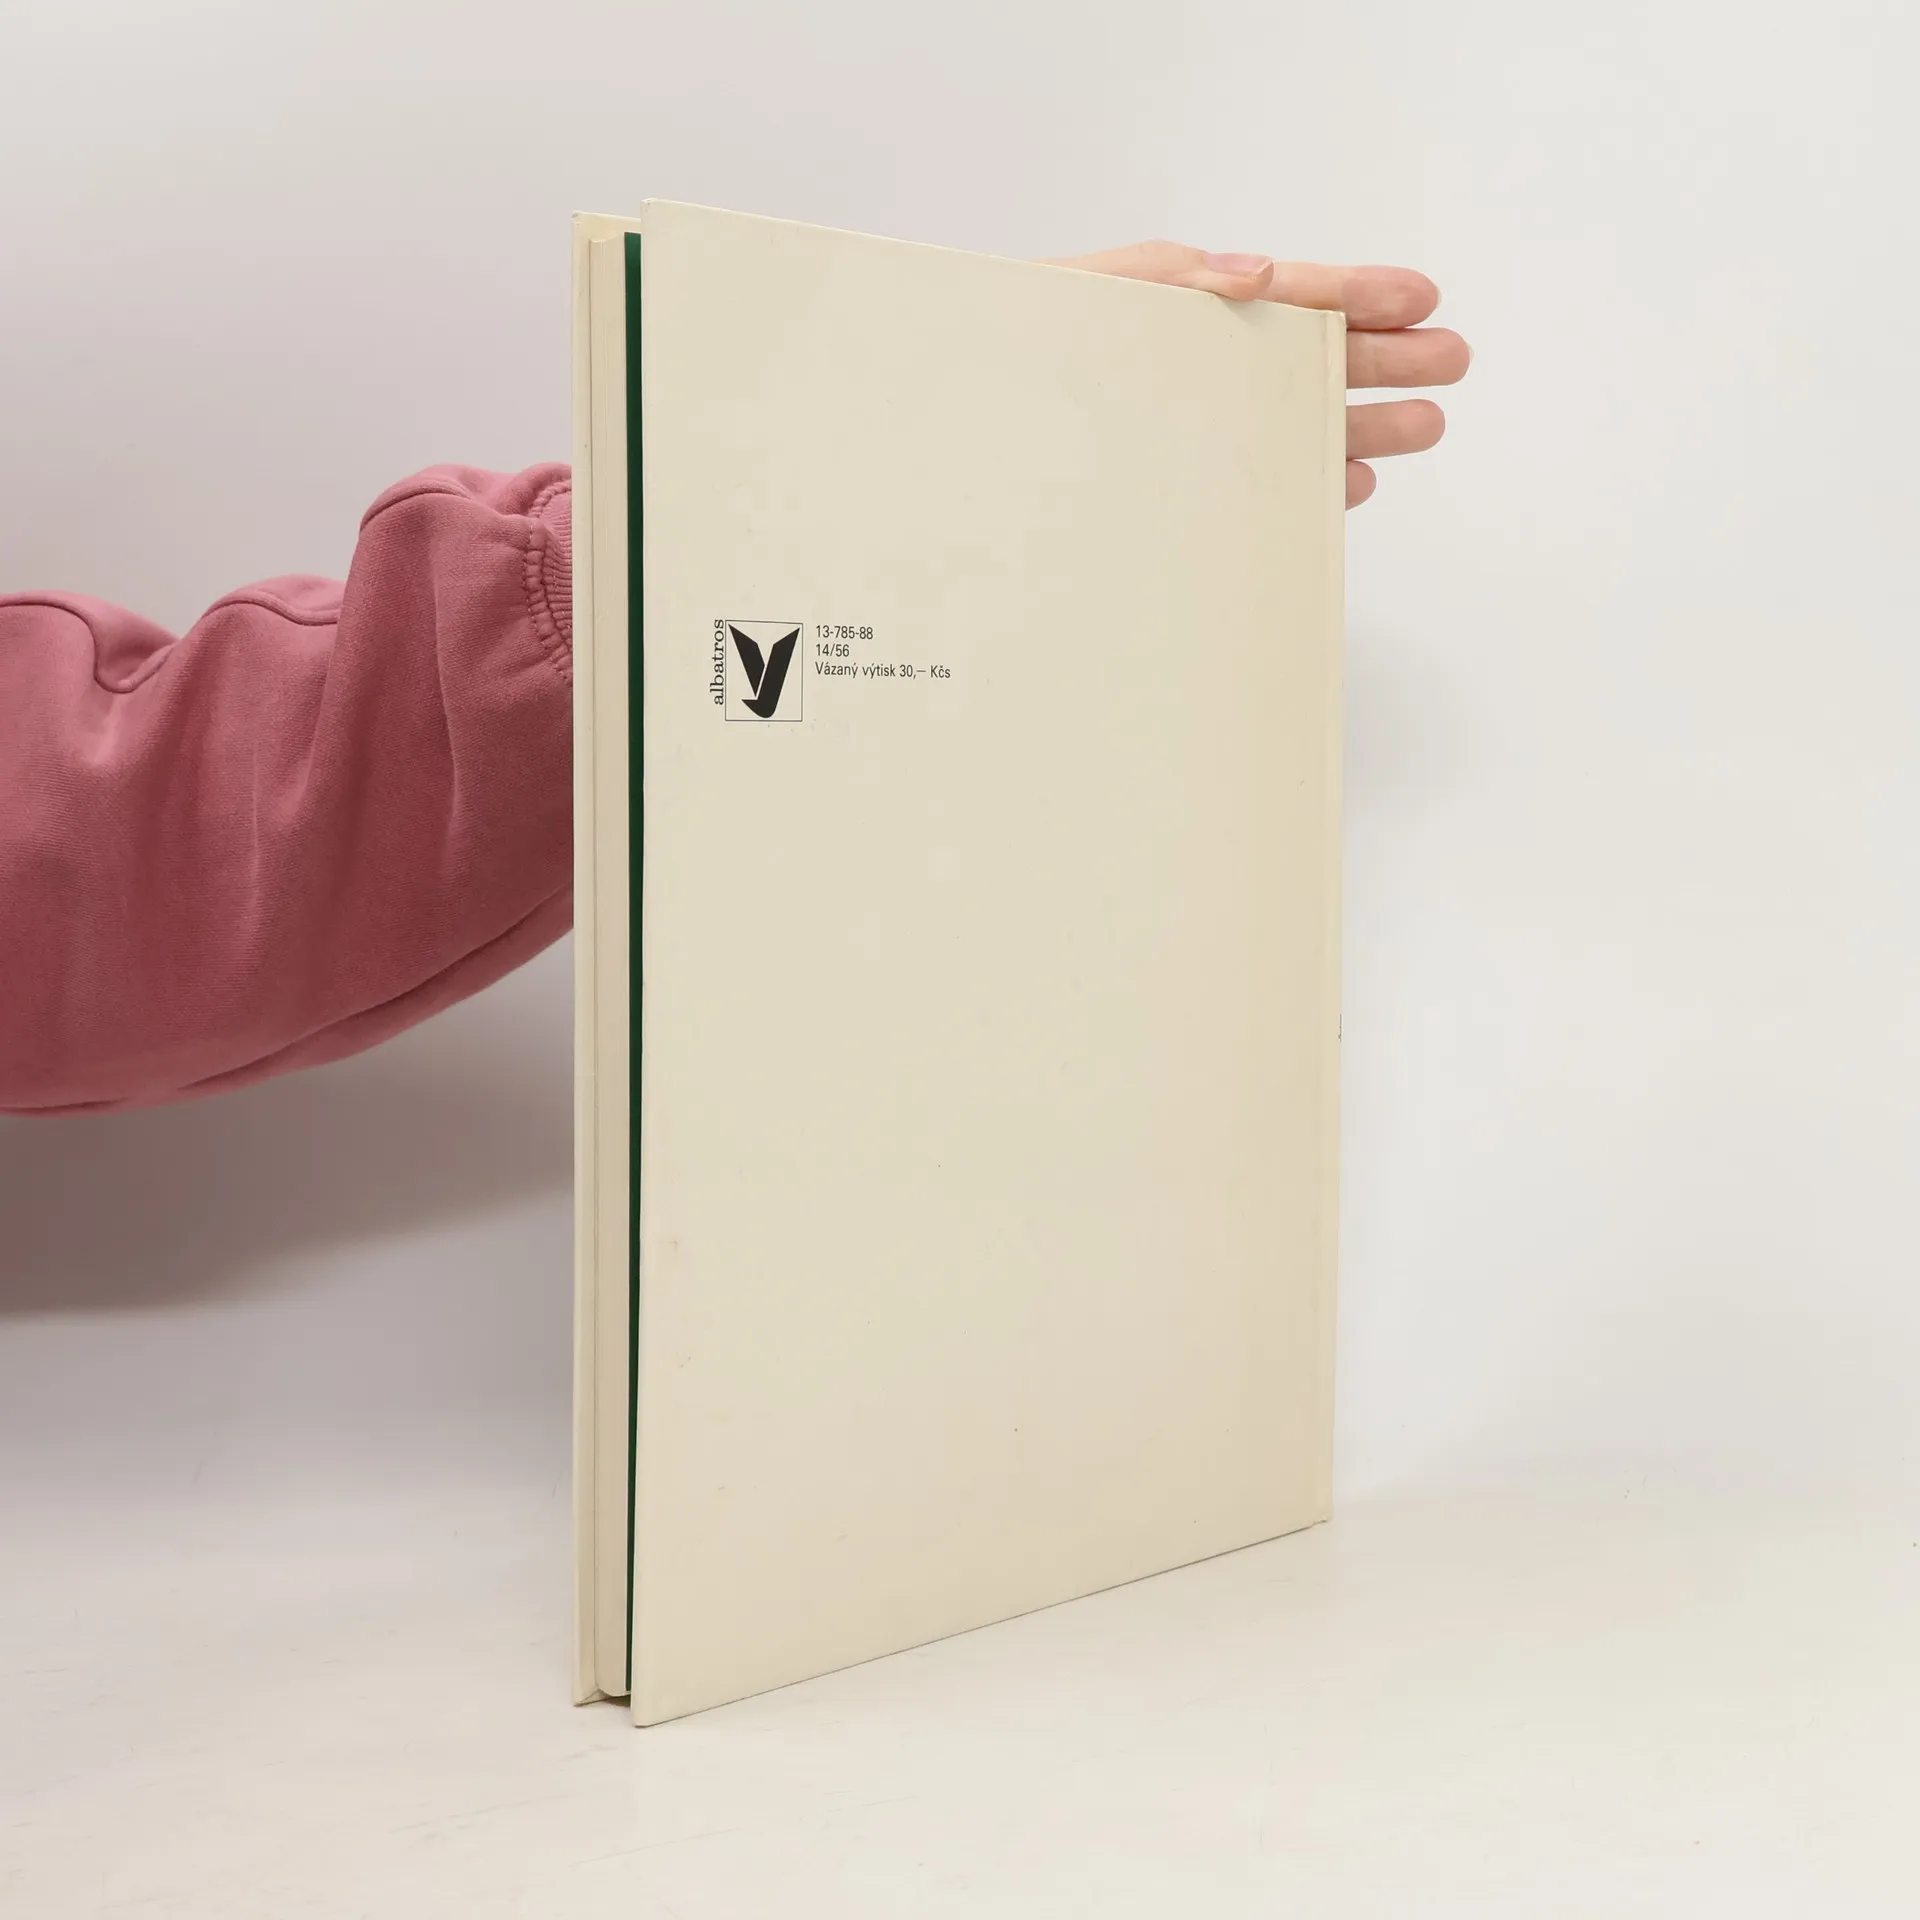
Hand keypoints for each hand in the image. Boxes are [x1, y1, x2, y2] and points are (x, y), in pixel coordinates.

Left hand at [1053, 240, 1468, 507]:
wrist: (973, 431)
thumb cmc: (1022, 346)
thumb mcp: (1090, 293)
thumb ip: (1172, 277)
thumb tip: (1260, 274)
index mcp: (1198, 309)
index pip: (1297, 294)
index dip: (1360, 292)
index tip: (1421, 296)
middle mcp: (1212, 371)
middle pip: (1319, 359)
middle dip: (1390, 358)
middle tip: (1450, 361)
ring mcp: (1205, 432)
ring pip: (1303, 423)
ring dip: (1367, 425)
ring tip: (1424, 424)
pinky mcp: (1190, 492)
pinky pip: (1266, 488)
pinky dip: (1310, 483)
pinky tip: (1348, 482)